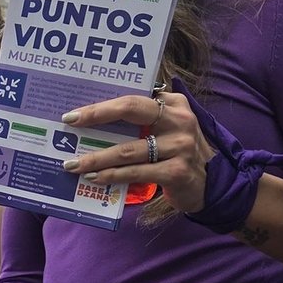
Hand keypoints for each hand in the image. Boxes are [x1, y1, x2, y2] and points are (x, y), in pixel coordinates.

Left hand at [57, 90, 215, 213]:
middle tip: (69, 122)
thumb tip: (96, 119)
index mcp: (173, 104)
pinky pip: (136, 173)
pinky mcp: (177, 172)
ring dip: (96, 157)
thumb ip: (143, 121)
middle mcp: (179, 120)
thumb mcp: (168, 130)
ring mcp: (180, 146)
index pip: (134, 97)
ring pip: (128, 150)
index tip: (74, 112)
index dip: (103, 103)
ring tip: (73, 163)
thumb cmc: (179, 154)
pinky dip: (111, 176)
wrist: (213, 185)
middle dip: (96, 114)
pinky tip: (94, 178)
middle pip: (132, 110)